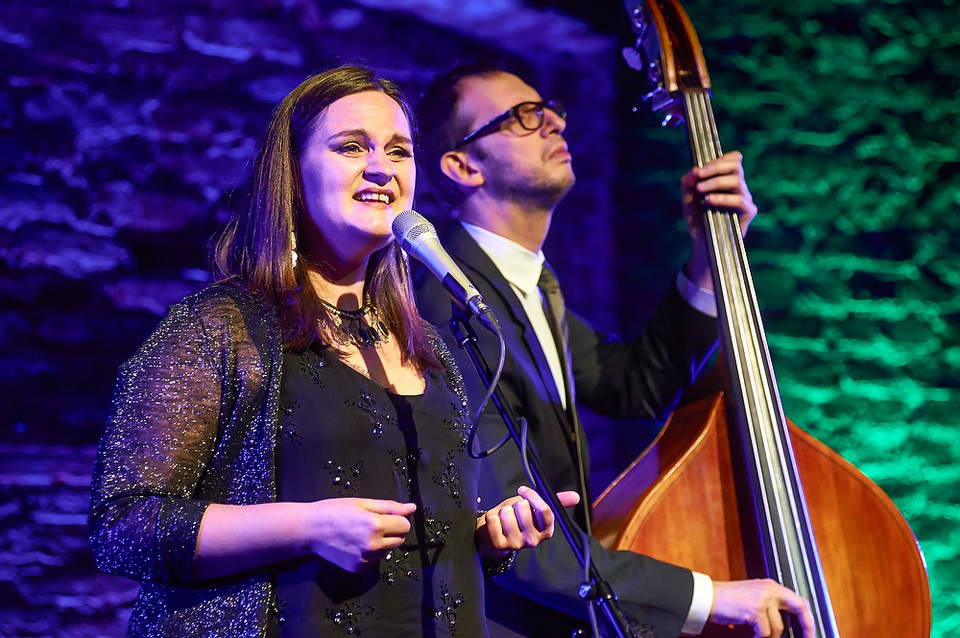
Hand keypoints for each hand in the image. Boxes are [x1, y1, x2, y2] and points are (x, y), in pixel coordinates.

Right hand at [306, 498, 415, 571]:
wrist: (310, 530)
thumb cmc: (335, 511)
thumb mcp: (363, 503)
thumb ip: (390, 506)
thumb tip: (411, 508)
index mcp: (375, 525)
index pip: (405, 525)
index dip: (398, 519)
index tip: (386, 516)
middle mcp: (373, 545)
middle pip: (400, 539)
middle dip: (392, 530)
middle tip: (374, 523)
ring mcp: (366, 559)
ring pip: (388, 550)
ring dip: (383, 542)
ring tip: (363, 533)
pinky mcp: (359, 568)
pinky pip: (376, 559)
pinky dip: (371, 552)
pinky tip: (356, 544)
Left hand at [475, 486, 579, 560]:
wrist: (496, 535)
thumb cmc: (518, 518)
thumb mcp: (536, 508)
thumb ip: (555, 501)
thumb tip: (576, 496)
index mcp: (546, 531)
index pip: (545, 509)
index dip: (532, 496)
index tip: (523, 491)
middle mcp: (533, 540)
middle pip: (523, 507)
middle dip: (516, 505)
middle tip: (514, 512)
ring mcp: (516, 544)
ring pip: (506, 512)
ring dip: (502, 511)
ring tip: (504, 518)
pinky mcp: (499, 544)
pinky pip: (493, 518)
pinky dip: (492, 516)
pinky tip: (496, 524)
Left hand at [680, 151, 757, 288]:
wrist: (701, 242)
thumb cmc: (697, 219)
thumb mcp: (687, 198)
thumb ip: (688, 182)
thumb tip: (694, 170)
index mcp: (726, 179)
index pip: (733, 158)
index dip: (719, 158)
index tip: (700, 168)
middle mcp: (738, 186)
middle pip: (736, 164)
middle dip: (715, 166)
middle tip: (699, 175)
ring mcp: (745, 198)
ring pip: (737, 180)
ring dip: (715, 182)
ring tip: (700, 190)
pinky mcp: (748, 211)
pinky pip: (739, 199)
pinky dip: (723, 198)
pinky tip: (709, 201)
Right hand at [710, 579, 813, 637]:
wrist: (707, 597)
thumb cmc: (726, 600)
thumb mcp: (753, 597)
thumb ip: (770, 605)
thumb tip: (786, 624)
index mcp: (771, 585)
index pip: (798, 601)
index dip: (807, 619)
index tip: (809, 632)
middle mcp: (770, 589)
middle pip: (800, 607)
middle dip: (807, 627)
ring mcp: (763, 598)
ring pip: (778, 628)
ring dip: (768, 636)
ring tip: (755, 633)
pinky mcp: (755, 609)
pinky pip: (765, 633)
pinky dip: (757, 637)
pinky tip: (749, 633)